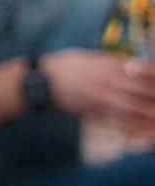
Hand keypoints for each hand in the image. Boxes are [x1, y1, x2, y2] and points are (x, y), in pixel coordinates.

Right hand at [40, 50, 154, 136]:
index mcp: (107, 64)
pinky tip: (145, 128)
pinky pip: (119, 119)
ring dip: (150, 114)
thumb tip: (132, 62)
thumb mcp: (88, 56)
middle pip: (142, 89)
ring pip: (134, 107)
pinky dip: (134, 125)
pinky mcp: (94, 110)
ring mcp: (101, 96)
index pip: (141, 69)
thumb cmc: (64, 66)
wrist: (42, 81)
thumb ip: (111, 60)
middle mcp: (107, 80)